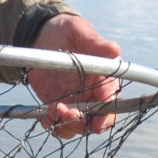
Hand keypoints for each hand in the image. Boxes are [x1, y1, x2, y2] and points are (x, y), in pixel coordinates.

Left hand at [27, 13, 120, 137]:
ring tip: (53, 110)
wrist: (42, 34)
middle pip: (96, 120)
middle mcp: (93, 93)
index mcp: (105, 78)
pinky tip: (45, 116)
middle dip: (84, 123)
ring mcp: (75, 101)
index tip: (96, 120)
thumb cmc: (66, 30)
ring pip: (77, 126)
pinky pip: (58, 124)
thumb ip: (96, 43)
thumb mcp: (79, 31)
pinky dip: (52, 125)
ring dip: (67, 126)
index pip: (112, 101)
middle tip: (69, 114)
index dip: (106, 113)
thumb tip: (114, 49)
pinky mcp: (57, 104)